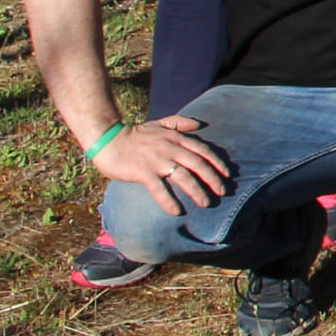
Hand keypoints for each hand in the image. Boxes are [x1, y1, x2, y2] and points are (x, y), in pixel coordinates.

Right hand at [93, 115, 229, 215]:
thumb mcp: (160, 124)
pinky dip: (168, 201)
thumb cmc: (135, 134)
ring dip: (197, 191)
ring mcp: (156, 160)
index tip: (227, 174)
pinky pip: (158, 189)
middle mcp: (170, 148)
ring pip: (183, 177)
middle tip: (222, 192)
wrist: (108, 139)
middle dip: (213, 179)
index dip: (217, 163)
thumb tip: (200, 124)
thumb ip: (180, 123)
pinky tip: (177, 212)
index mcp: (176, 138)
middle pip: (198, 164)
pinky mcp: (142, 172)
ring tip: (206, 203)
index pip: (203, 150)